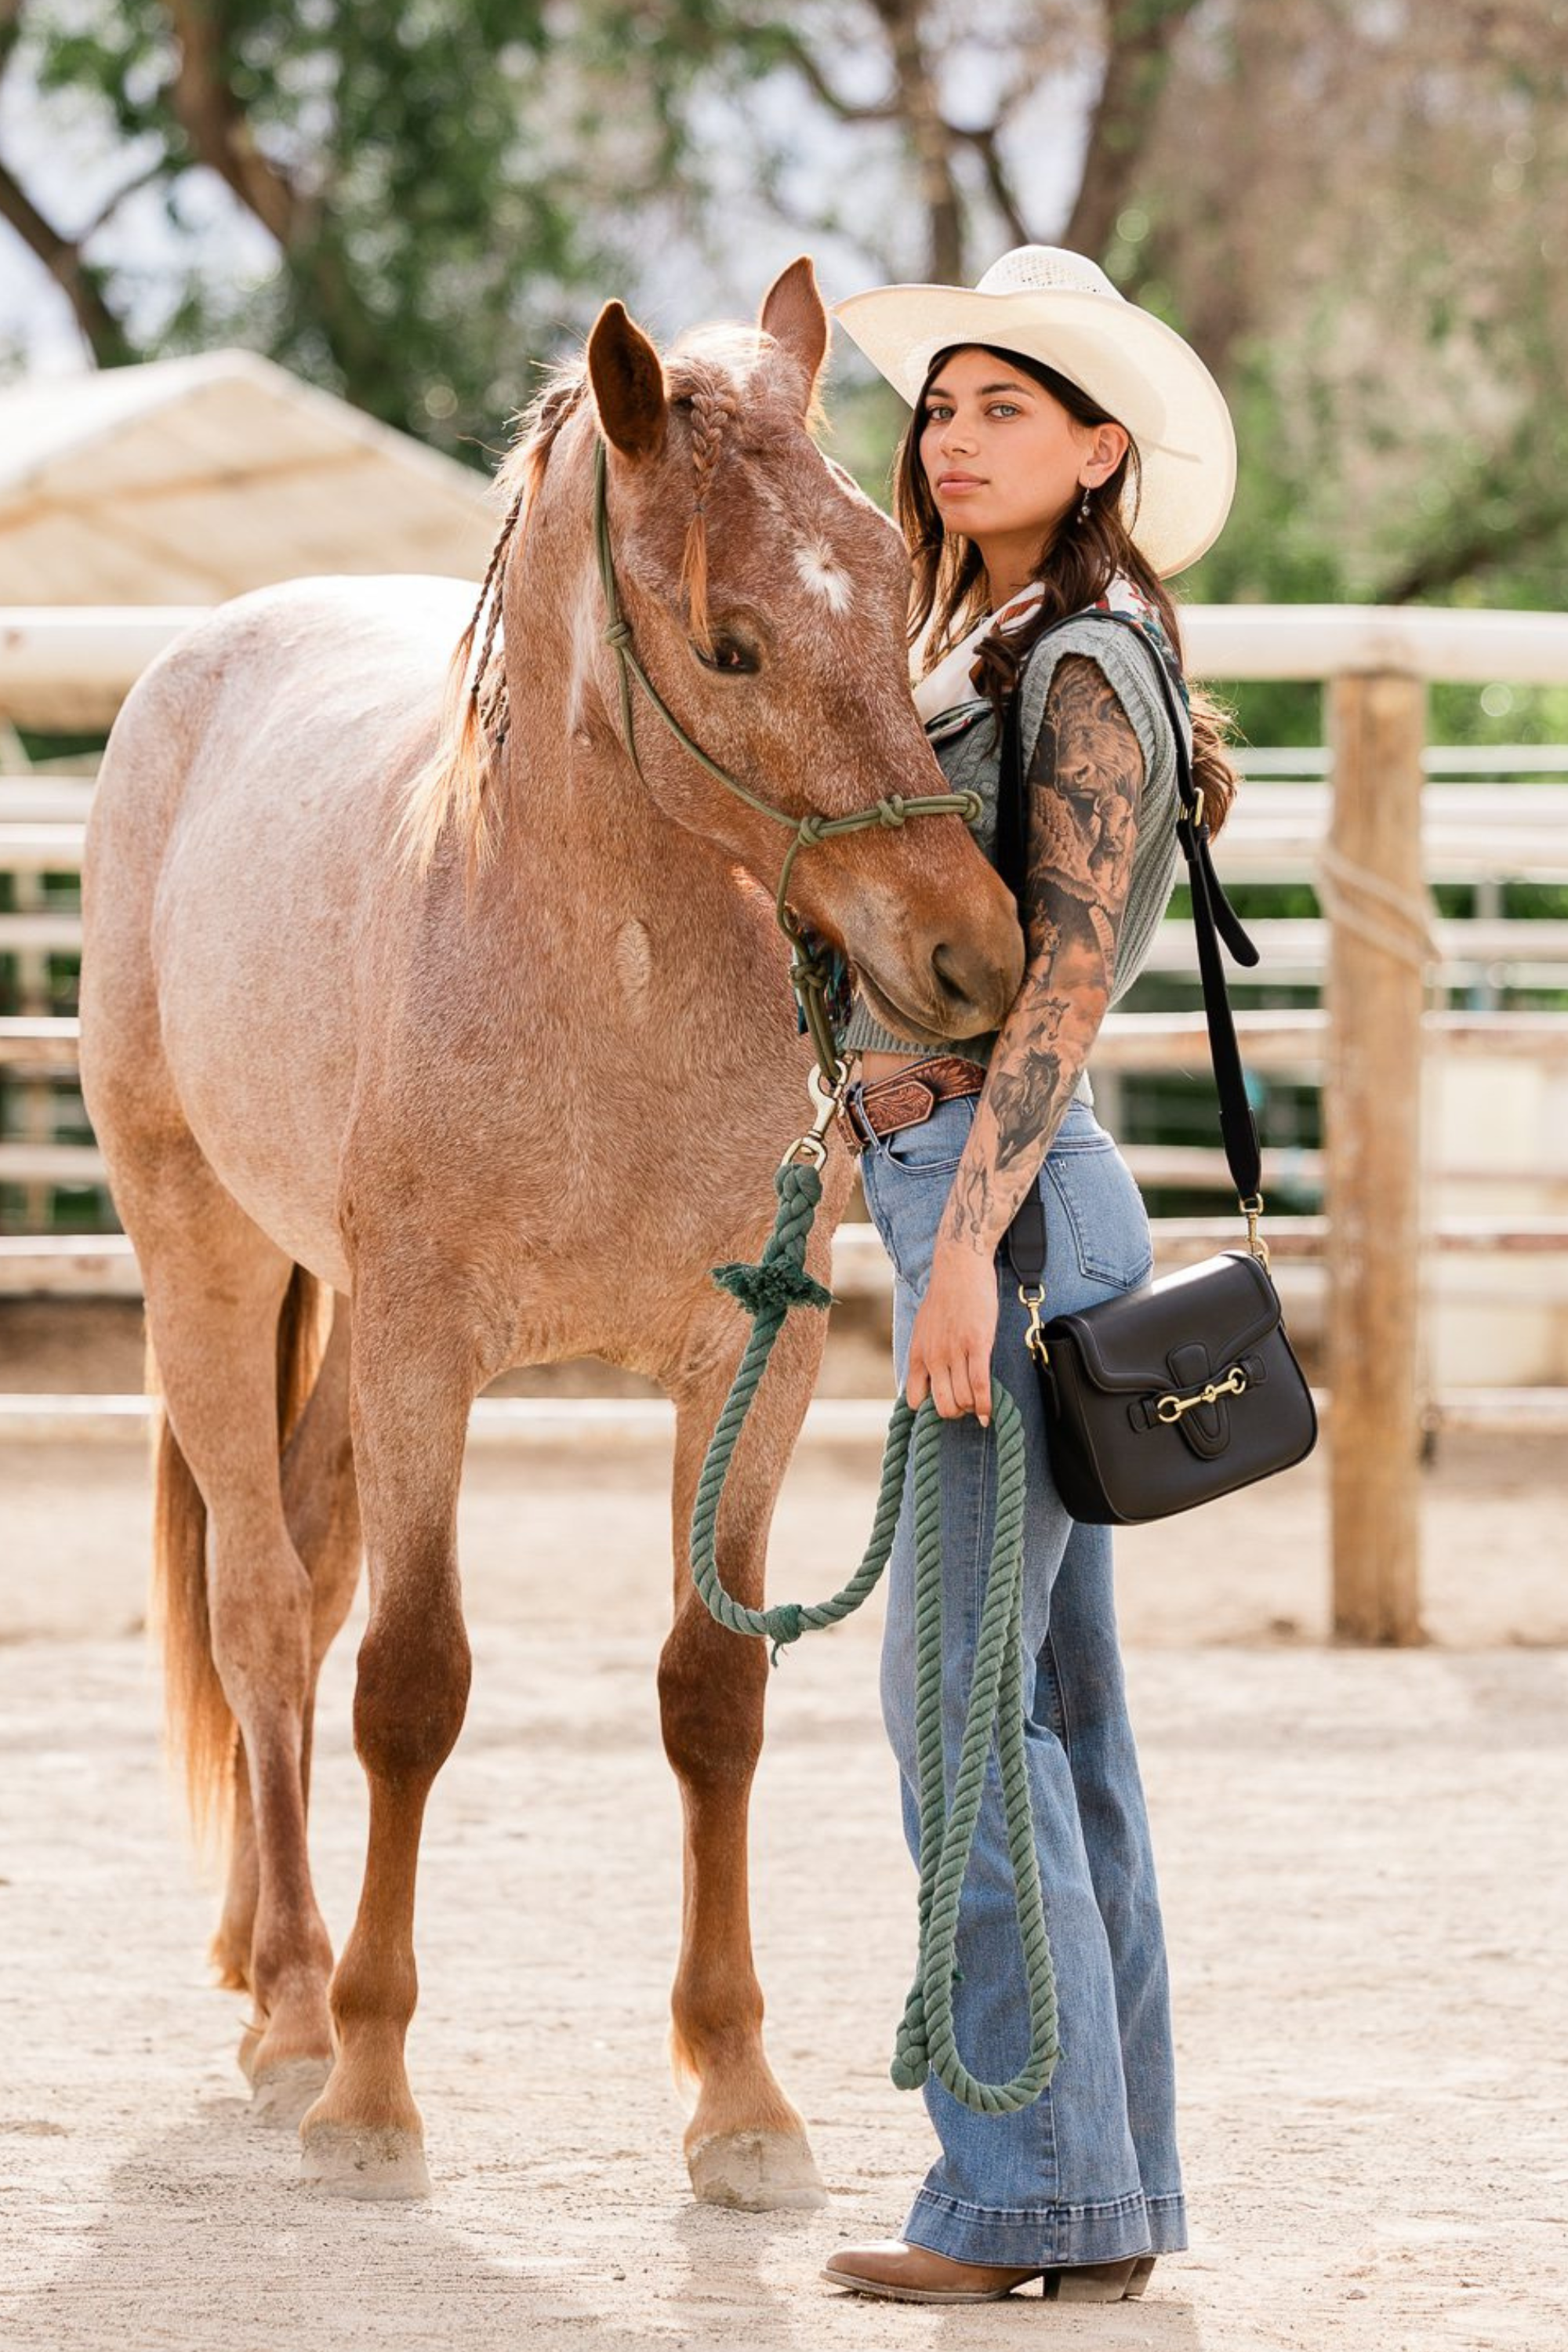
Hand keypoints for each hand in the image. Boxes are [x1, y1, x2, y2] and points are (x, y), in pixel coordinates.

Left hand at [906, 1240, 996, 1425]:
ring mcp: (955, 1352)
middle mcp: (933, 1357)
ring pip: (963, 1399)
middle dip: (955, 1413)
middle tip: (966, 1407)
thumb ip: (925, 1352)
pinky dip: (986, 1404)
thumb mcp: (923, 1327)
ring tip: (979, 1405)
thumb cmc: (944, 1296)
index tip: (944, 1405)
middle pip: (943, 1405)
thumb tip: (928, 1377)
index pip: (915, 1398)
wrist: (960, 1268)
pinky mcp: (977, 1344)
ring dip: (973, 1407)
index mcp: (917, 1353)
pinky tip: (989, 1413)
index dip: (929, 1409)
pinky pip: (980, 1385)